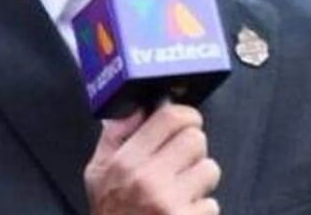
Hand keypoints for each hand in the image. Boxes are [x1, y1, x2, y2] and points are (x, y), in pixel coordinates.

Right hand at [84, 103, 220, 214]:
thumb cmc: (110, 213)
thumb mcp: (98, 174)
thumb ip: (116, 136)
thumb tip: (138, 106)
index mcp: (125, 162)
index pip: (171, 117)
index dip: (185, 116)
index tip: (184, 125)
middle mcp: (148, 180)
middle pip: (197, 139)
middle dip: (192, 151)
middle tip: (180, 165)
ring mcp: (170, 204)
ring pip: (210, 169)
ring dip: (200, 181)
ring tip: (179, 193)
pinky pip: (211, 204)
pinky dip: (200, 211)